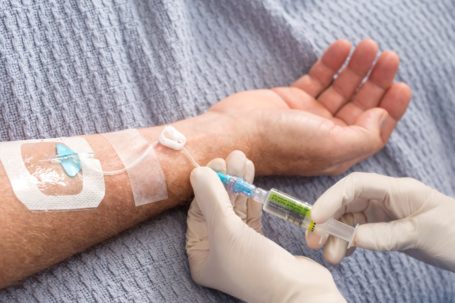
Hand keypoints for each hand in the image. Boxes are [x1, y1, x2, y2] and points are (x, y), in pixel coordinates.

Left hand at [186, 151, 344, 302]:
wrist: (299, 291)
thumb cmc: (255, 266)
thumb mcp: (227, 230)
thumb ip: (211, 198)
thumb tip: (197, 171)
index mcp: (200, 255)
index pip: (198, 212)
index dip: (207, 187)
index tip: (216, 163)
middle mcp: (216, 251)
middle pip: (216, 208)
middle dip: (225, 181)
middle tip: (233, 156)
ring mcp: (237, 247)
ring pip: (234, 208)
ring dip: (238, 184)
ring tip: (244, 159)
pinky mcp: (258, 243)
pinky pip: (248, 214)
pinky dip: (250, 196)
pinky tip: (251, 177)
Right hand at [210, 39, 410, 175]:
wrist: (234, 132)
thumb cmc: (280, 144)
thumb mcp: (329, 146)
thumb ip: (364, 136)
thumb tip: (382, 116)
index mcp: (338, 151)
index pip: (373, 130)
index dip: (390, 109)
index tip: (401, 85)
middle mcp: (326, 134)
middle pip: (360, 105)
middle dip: (377, 82)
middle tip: (388, 57)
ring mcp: (309, 115)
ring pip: (341, 89)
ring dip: (356, 68)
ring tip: (367, 46)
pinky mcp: (294, 98)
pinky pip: (319, 78)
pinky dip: (331, 64)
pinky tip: (341, 48)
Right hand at [307, 172, 454, 271]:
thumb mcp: (420, 234)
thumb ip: (384, 235)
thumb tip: (350, 238)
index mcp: (395, 189)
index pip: (354, 185)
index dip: (331, 198)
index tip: (315, 218)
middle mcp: (384, 197)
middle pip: (345, 202)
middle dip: (327, 220)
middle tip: (314, 241)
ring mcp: (382, 212)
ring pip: (348, 219)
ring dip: (335, 236)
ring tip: (330, 257)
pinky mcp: (382, 226)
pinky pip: (356, 231)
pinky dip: (346, 242)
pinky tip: (341, 254)